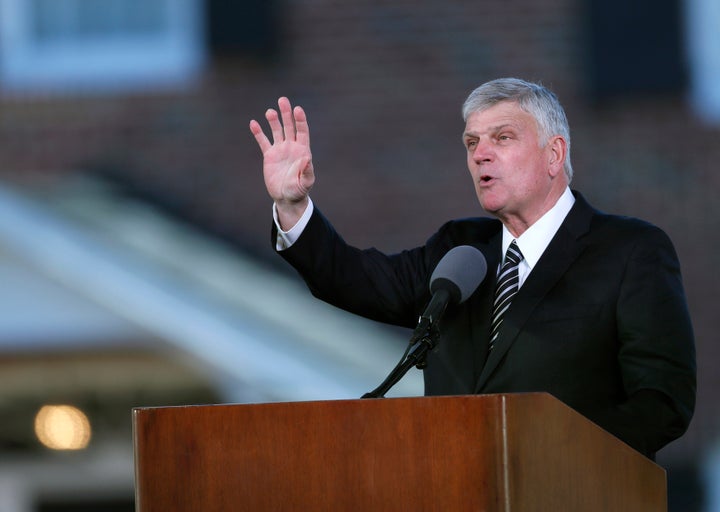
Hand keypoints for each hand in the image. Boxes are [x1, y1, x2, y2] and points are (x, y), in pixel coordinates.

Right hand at [250, 97, 314, 228]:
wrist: (286, 198)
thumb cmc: (299, 191)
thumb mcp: (305, 183)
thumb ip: (307, 171)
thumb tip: (307, 159)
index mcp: (303, 151)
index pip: (302, 131)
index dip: (300, 120)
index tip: (297, 109)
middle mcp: (292, 147)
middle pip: (289, 126)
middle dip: (286, 114)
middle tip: (283, 100)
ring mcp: (280, 150)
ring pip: (276, 131)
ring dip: (273, 120)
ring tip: (270, 112)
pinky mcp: (269, 155)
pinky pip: (263, 141)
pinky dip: (258, 133)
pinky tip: (253, 123)